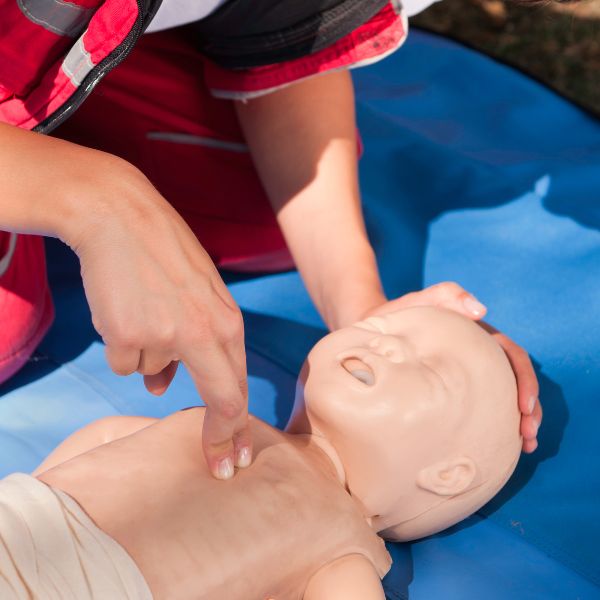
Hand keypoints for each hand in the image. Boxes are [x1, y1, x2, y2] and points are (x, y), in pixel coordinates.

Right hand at [65, 158, 251, 477]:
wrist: (119, 216)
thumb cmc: (164, 254)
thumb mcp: (199, 294)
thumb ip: (198, 341)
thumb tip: (162, 387)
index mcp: (227, 322)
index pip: (238, 388)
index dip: (238, 428)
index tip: (236, 457)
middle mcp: (201, 333)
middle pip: (221, 401)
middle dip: (220, 439)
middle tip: (221, 468)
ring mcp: (163, 336)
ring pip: (154, 374)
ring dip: (148, 355)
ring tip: (146, 309)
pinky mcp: (125, 336)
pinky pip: (124, 362)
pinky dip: (122, 344)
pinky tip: (124, 310)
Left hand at [360, 282, 540, 452]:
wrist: (369, 331)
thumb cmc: (396, 316)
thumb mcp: (419, 303)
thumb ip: (447, 296)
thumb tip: (480, 310)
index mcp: (478, 336)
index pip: (511, 356)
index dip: (524, 379)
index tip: (524, 405)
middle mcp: (478, 356)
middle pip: (514, 381)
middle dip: (529, 408)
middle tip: (529, 434)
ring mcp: (467, 373)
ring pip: (502, 397)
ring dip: (519, 421)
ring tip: (527, 445)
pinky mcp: (453, 389)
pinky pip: (477, 408)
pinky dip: (493, 426)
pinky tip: (497, 448)